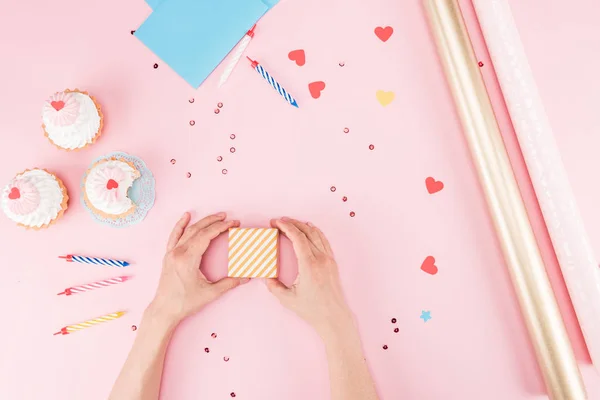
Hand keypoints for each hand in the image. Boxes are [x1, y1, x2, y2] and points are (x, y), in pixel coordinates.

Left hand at [149, 212, 248, 324]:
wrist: (164, 310)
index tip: (232, 223)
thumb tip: (245, 278)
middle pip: (198, 230)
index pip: (206, 236)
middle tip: (227, 218)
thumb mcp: (210, 293)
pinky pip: (174, 236)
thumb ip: (229, 283)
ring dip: (202, 221)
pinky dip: (180, 225)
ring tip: (214, 216)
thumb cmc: (185, 303)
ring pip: (187, 231)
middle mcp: (178, 253)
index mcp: (188, 259)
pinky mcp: (168, 256)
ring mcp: (171, 253)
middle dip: (214, 222)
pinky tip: (185, 217)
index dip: (221, 227)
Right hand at [266, 217, 353, 337]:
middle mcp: (321, 259)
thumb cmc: (313, 310)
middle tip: (279, 221)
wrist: (334, 317)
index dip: (286, 226)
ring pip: (317, 234)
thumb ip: (275, 287)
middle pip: (307, 232)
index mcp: (309, 266)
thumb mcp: (289, 300)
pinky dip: (315, 232)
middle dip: (292, 223)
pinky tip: (309, 230)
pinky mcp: (333, 263)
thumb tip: (267, 278)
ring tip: (292, 222)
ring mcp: (328, 260)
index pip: (298, 238)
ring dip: (303, 226)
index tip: (276, 222)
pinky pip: (324, 241)